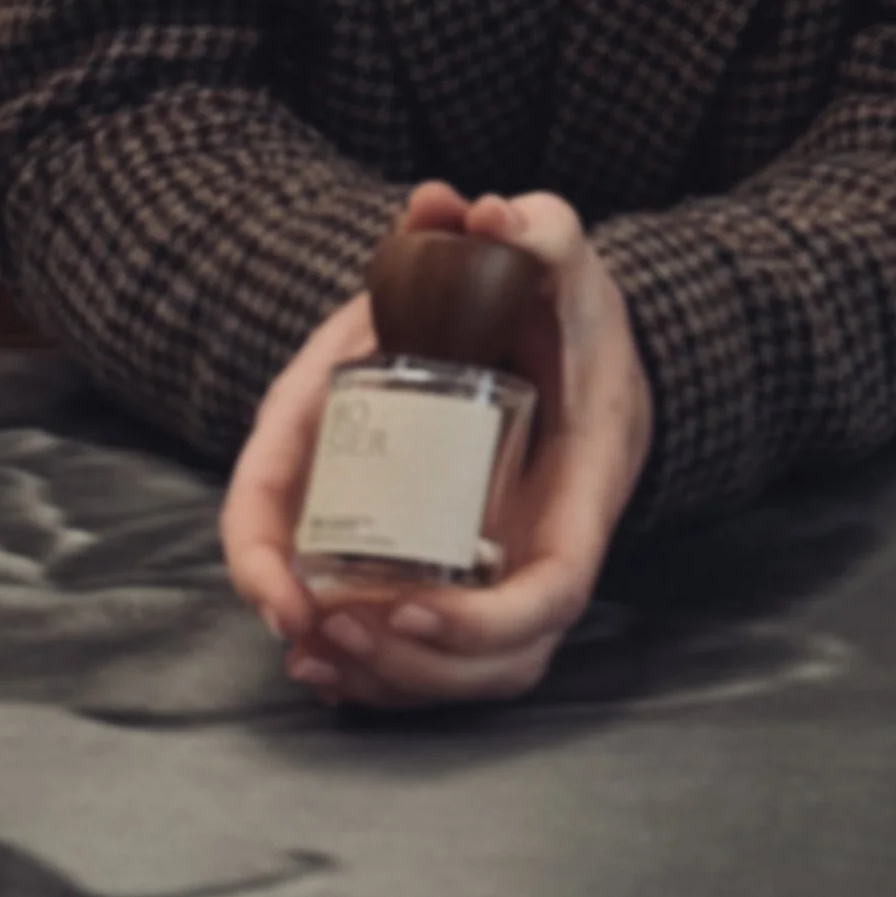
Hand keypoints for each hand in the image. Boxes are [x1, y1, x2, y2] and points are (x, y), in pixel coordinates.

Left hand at [220, 181, 654, 710]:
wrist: (571, 333)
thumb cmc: (567, 303)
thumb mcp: (562, 255)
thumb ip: (539, 229)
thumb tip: (484, 214)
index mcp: (586, 478)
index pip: (555, 591)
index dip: (482, 626)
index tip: (406, 609)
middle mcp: (554, 539)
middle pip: (503, 662)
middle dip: (412, 668)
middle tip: (328, 628)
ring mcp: (512, 566)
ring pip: (466, 676)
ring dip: (384, 682)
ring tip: (309, 647)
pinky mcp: (469, 573)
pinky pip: (434, 657)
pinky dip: (374, 675)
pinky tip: (310, 653)